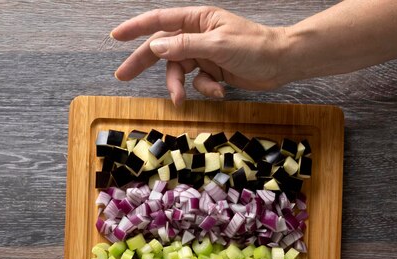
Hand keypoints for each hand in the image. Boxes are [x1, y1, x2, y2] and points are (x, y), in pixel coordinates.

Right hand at [111, 6, 288, 105]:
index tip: (116, 37)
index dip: (136, 29)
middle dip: (142, 63)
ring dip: (180, 87)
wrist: (280, 63)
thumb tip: (156, 47)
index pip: (160, 22)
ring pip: (179, 72)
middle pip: (162, 49)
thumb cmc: (254, 47)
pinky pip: (198, 83)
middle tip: (122, 77)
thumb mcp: (217, 46)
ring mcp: (204, 54)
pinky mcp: (212, 71)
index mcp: (197, 20)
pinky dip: (205, 89)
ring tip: (181, 100)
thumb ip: (186, 46)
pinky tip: (220, 90)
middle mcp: (197, 35)